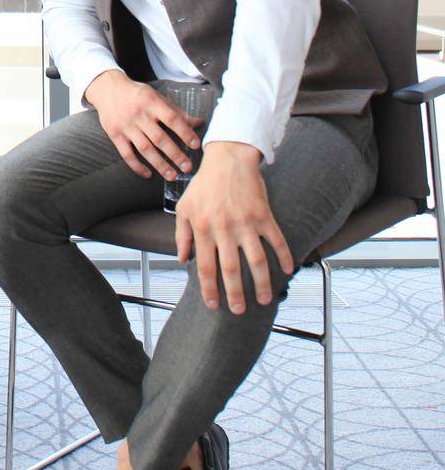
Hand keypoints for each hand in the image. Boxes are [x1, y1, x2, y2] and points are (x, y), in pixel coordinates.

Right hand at [83, 70, 202, 180]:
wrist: (107, 89)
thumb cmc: (136, 94)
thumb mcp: (156, 97)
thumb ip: (176, 111)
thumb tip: (197, 122)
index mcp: (151, 103)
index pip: (172, 119)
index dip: (185, 132)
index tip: (196, 145)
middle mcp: (138, 115)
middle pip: (159, 138)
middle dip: (175, 154)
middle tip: (187, 167)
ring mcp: (125, 126)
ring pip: (144, 149)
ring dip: (159, 164)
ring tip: (172, 176)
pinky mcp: (114, 135)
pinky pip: (126, 154)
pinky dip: (137, 165)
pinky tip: (148, 174)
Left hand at [175, 141, 291, 313]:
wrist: (228, 159)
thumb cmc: (203, 185)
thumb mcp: (184, 208)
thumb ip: (181, 235)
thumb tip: (182, 260)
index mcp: (202, 229)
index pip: (205, 267)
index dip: (209, 288)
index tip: (213, 304)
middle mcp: (224, 229)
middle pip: (230, 269)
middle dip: (235, 293)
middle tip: (239, 310)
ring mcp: (245, 223)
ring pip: (256, 260)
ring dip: (261, 282)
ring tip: (264, 299)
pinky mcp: (264, 216)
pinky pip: (277, 241)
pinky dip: (284, 257)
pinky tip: (287, 271)